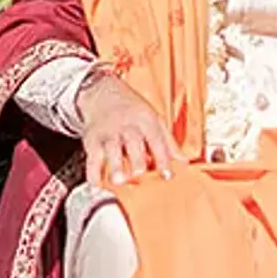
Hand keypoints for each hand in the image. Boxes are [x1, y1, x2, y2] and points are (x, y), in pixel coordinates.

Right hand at [76, 72, 179, 187]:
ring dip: (114, 164)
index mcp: (146, 121)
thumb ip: (168, 143)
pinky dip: (92, 172)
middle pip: (133, 142)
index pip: (156, 140)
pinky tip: (96, 184)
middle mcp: (127, 126)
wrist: (103, 92)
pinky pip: (92, 156)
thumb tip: (184, 163)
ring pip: (111, 148)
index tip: (168, 176)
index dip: (162, 158)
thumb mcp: (154, 120)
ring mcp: (108, 133)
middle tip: (139, 174)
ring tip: (118, 181)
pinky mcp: (92, 140)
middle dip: (136, 158)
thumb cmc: (132, 110)